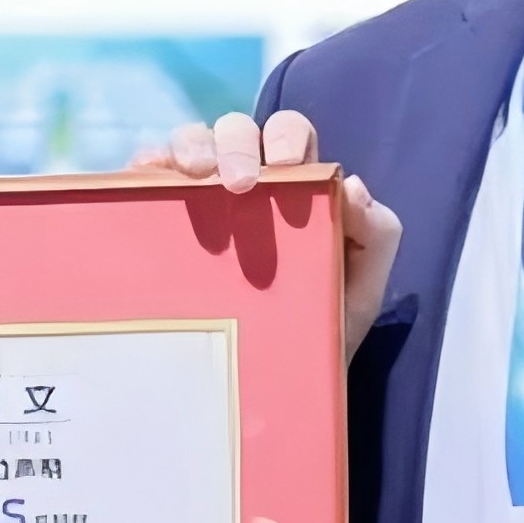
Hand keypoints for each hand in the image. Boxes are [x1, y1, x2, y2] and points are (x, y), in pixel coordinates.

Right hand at [134, 108, 401, 357]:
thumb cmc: (316, 335)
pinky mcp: (160, 222)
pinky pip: (147, 178)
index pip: (290, 137)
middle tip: (239, 184)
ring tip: (195, 180)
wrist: (268, 390)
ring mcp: (199, 201)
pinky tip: (148, 177)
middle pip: (236, 132)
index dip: (287, 137)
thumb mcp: (359, 292)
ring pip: (190, 143)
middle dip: (236, 144)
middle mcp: (245, 184)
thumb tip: (351, 184)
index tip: (288, 166)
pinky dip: (146, 166)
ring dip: (191, 147)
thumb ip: (377, 236)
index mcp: (295, 189)